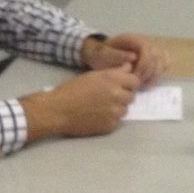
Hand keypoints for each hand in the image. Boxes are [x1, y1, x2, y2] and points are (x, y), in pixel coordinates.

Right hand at [20, 65, 139, 140]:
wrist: (58, 110)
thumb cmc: (72, 89)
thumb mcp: (92, 75)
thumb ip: (114, 71)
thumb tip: (129, 67)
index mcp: (113, 79)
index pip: (135, 81)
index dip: (129, 83)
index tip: (121, 86)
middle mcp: (117, 95)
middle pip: (132, 96)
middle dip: (123, 96)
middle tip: (109, 97)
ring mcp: (115, 112)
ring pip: (125, 109)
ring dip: (117, 108)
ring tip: (101, 107)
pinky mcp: (110, 125)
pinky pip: (117, 121)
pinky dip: (110, 119)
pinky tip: (97, 116)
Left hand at [81, 34, 168, 84]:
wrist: (100, 56)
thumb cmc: (101, 55)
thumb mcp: (103, 54)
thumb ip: (117, 55)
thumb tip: (134, 56)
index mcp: (132, 39)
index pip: (147, 49)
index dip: (143, 64)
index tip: (134, 76)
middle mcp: (144, 43)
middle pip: (157, 56)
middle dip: (148, 72)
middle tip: (137, 83)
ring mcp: (150, 50)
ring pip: (162, 61)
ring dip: (154, 75)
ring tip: (142, 85)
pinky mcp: (152, 59)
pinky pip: (163, 64)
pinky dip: (158, 74)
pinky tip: (147, 82)